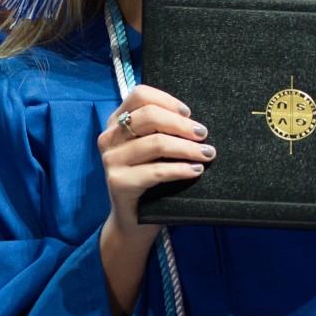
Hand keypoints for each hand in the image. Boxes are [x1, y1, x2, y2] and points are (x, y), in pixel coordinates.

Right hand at [97, 84, 214, 237]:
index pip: (139, 95)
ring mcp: (111, 160)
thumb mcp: (151, 148)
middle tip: (203, 134)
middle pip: (150, 116)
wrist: (132, 220)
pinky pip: (156, 171)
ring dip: (187, 148)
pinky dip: (180, 169)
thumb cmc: (147, 178)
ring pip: (156, 143)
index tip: (189, 113)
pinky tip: (196, 170)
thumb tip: (194, 120)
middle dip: (182, 125)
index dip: (167, 100)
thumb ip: (161, 129)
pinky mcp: (118, 182)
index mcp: (116, 121)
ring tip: (207, 154)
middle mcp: (109, 137)